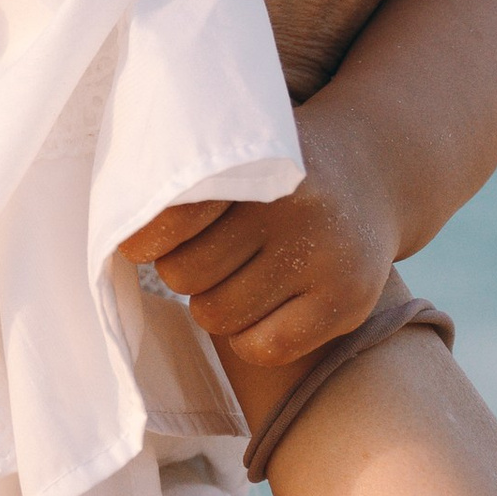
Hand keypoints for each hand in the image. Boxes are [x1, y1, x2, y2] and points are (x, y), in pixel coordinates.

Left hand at [120, 96, 400, 367]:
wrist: (377, 173)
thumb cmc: (276, 170)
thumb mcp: (236, 148)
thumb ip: (182, 177)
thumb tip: (120, 242)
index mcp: (255, 163)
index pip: (169, 218)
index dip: (145, 239)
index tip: (144, 242)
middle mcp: (295, 207)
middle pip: (185, 275)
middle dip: (187, 271)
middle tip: (213, 255)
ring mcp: (327, 256)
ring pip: (217, 315)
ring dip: (216, 305)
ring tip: (244, 277)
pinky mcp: (347, 301)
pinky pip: (262, 347)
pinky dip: (251, 339)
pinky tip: (268, 309)